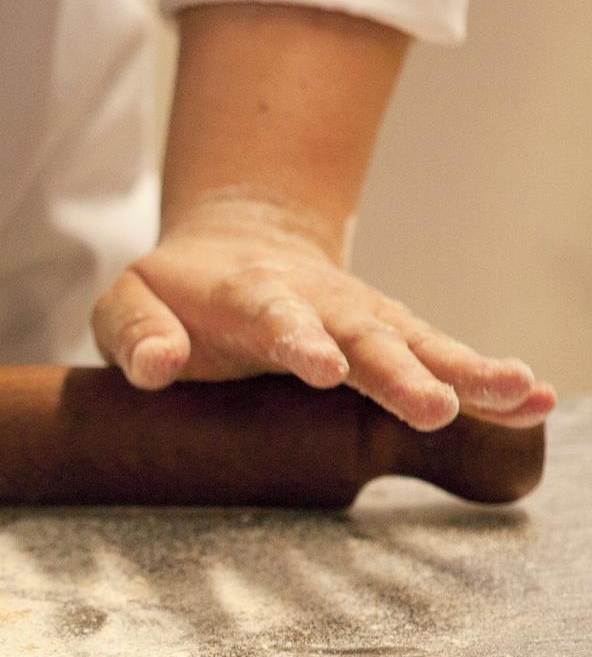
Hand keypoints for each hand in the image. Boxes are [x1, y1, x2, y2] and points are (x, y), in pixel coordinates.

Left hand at [92, 195, 554, 430]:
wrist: (235, 249)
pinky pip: (441, 358)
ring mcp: (362, 321)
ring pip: (417, 344)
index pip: (276, 317)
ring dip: (466, 371)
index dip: (299, 340)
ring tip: (516, 396)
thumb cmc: (173, 294)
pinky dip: (486, 378)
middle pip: (364, 338)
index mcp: (249, 296)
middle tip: (435, 408)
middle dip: (400, 372)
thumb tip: (159, 366)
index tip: (324, 367)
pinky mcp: (391, 338)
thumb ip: (134, 335)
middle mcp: (320, 305)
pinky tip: (531, 400)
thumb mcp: (126, 305)